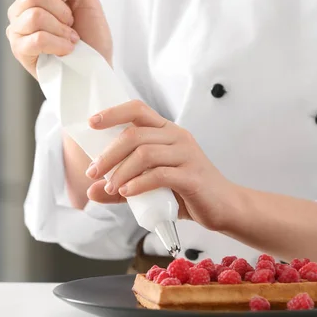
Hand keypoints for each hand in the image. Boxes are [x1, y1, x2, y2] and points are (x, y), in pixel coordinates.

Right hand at [7, 0, 112, 78]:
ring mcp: (17, 29)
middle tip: (70, 23)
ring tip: (69, 38)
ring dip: (62, 28)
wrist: (97, 68)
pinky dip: (59, 44)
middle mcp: (21, 8)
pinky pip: (38, 38)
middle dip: (61, 9)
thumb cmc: (92, 37)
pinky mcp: (20, 50)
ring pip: (35, 14)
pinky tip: (66, 50)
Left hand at [85, 100, 236, 230]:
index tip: (92, 122)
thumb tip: (92, 191)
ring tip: (111, 187)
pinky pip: (159, 174)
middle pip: (135, 134)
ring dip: (121, 171)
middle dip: (108, 154)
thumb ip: (123, 187)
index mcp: (168, 132)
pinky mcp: (192, 176)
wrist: (224, 207)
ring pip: (144, 153)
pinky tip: (127, 193)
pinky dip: (138, 184)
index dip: (113, 113)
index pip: (138, 110)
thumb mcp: (152, 187)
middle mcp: (178, 137)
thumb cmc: (188, 192)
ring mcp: (187, 155)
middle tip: (93, 172)